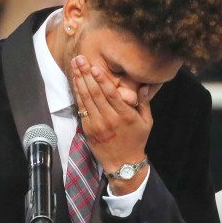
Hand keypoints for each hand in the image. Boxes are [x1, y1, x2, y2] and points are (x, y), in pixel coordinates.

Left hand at [71, 55, 151, 192]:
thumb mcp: (146, 122)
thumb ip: (144, 103)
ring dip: (79, 81)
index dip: (101, 80)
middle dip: (86, 75)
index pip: (111, 95)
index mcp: (124, 116)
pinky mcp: (88, 129)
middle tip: (80, 58)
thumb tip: (145, 86)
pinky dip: (77, 94)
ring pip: (86, 99)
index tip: (94, 67)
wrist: (123, 164)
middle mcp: (109, 119)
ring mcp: (97, 124)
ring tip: (75, 66)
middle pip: (95, 93)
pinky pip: (81, 109)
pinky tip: (75, 82)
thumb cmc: (136, 140)